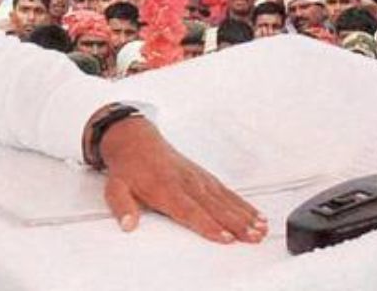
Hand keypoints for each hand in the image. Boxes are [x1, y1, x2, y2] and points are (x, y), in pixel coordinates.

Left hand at [99, 117, 267, 243]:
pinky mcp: (204, 176)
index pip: (189, 210)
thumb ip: (122, 206)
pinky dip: (242, 203)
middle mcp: (185, 182)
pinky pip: (226, 191)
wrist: (135, 140)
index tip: (224, 236)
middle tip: (252, 236)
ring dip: (244, 214)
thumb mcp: (116, 187)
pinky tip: (255, 214)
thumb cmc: (129, 167)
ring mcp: (197, 178)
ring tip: (260, 228)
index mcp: (164, 187)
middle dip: (236, 223)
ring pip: (225, 199)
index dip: (208, 225)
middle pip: (214, 206)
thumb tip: (127, 224)